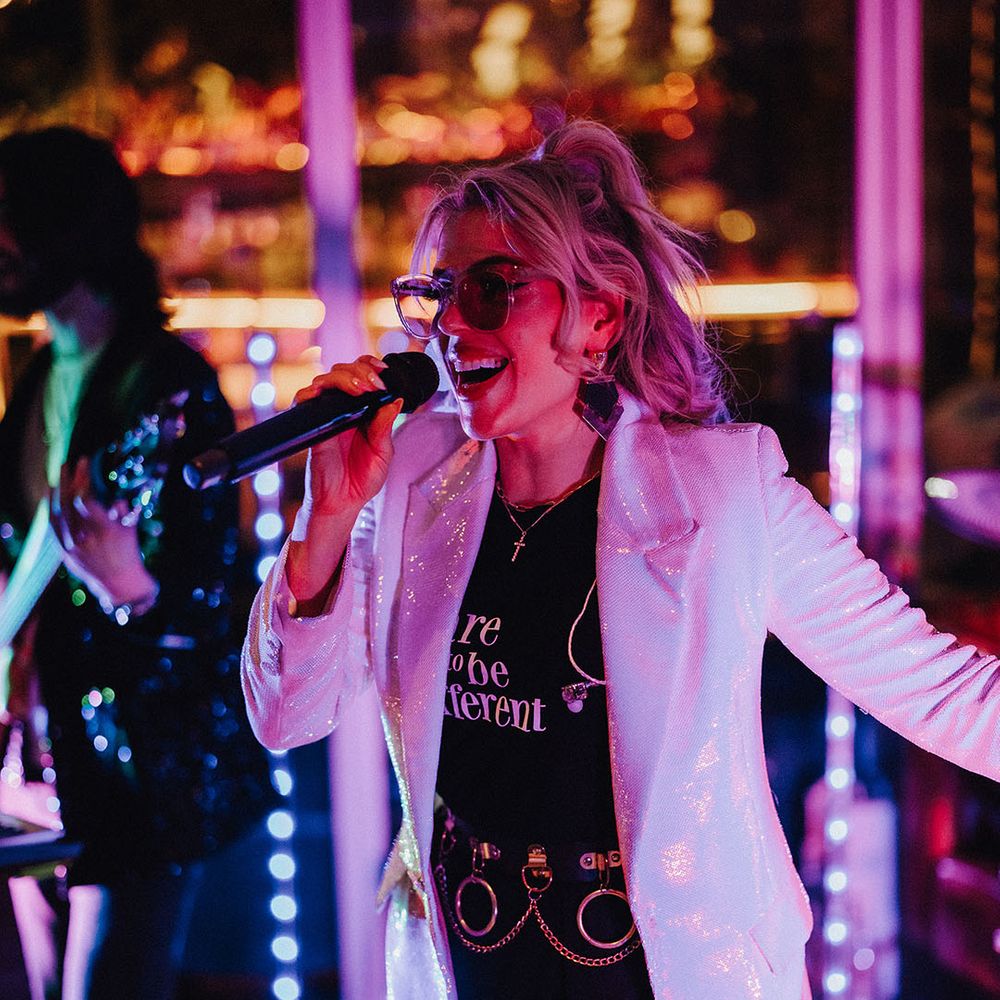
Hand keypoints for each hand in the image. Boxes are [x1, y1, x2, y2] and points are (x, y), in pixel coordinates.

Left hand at [50, 457, 157, 610]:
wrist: (119, 583)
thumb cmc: (128, 553)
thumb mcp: (130, 529)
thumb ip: (122, 511)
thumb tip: (114, 495)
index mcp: (105, 530)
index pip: (86, 498)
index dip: (82, 478)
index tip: (85, 464)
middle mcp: (85, 538)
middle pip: (69, 503)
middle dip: (68, 480)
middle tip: (68, 463)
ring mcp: (72, 547)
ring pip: (58, 514)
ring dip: (57, 492)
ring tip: (58, 476)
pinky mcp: (64, 553)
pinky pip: (53, 528)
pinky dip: (50, 510)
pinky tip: (50, 498)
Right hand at [283, 355, 402, 612]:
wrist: (342, 503)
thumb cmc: (361, 480)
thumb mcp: (383, 453)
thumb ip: (386, 427)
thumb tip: (395, 400)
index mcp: (364, 411)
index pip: (364, 375)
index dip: (371, 366)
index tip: (383, 373)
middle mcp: (344, 409)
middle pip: (344, 370)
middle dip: (360, 370)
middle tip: (373, 384)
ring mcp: (326, 416)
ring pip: (325, 379)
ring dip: (343, 377)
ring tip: (360, 389)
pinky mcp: (312, 426)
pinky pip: (304, 401)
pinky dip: (311, 392)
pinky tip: (324, 394)